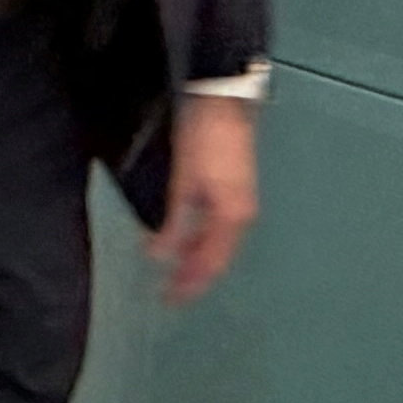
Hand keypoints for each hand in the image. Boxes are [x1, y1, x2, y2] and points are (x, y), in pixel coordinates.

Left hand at [154, 93, 260, 302]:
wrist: (222, 102)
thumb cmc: (203, 140)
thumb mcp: (182, 183)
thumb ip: (173, 222)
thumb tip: (160, 255)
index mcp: (232, 216)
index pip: (211, 263)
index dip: (191, 284)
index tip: (172, 299)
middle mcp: (242, 213)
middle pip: (218, 256)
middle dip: (195, 276)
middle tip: (171, 293)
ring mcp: (241, 201)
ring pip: (219, 242)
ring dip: (197, 258)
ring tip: (175, 272)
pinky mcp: (235, 189)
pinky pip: (219, 227)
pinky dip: (201, 240)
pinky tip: (185, 240)